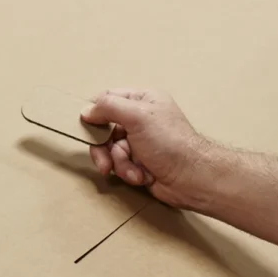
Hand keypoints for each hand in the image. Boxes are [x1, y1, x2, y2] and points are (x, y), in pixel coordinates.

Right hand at [82, 89, 215, 210]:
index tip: (88, 127)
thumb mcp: (138, 116)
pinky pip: (121, 165)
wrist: (191, 178)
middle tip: (105, 163)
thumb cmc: (169, 142)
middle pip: (105, 129)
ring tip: (135, 171)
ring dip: (120, 164)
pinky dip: (129, 172)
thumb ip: (109, 107)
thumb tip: (86, 111)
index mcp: (143, 100)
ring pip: (111, 150)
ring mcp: (140, 141)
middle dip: (105, 149)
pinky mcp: (140, 162)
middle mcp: (140, 118)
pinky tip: (144, 176)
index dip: (95, 113)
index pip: (108, 99)